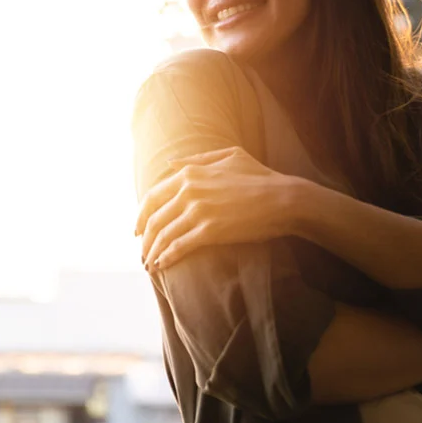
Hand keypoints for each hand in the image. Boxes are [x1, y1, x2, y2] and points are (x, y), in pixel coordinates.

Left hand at [135, 147, 299, 271]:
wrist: (284, 199)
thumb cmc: (260, 177)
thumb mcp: (229, 156)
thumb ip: (196, 159)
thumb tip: (169, 163)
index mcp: (190, 173)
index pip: (152, 196)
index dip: (140, 216)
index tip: (137, 229)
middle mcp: (189, 191)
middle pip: (153, 219)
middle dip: (143, 239)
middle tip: (142, 252)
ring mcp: (198, 211)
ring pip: (163, 235)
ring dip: (152, 252)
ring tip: (149, 264)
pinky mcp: (209, 231)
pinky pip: (178, 247)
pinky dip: (166, 258)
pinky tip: (162, 266)